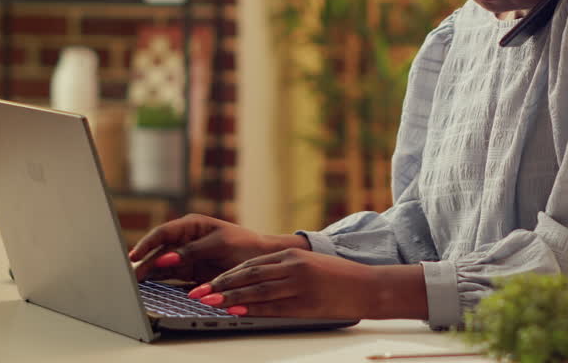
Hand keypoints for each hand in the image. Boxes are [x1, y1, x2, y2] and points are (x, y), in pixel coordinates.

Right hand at [127, 213, 308, 281]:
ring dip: (149, 273)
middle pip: (159, 250)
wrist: (264, 260)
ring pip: (162, 265)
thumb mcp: (219, 244)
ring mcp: (187, 256)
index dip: (146, 243)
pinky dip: (160, 282)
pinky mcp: (191, 272)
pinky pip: (171, 277)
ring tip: (134, 284)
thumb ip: (191, 251)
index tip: (134, 255)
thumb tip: (165, 258)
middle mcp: (186, 239)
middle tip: (129, 275)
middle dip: (144, 261)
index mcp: (192, 224)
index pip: (163, 233)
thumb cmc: (245, 245)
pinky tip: (149, 288)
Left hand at [186, 249, 426, 319]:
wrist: (369, 286)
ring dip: (230, 298)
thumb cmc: (338, 278)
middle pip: (248, 275)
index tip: (207, 283)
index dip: (226, 275)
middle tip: (198, 293)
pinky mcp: (306, 302)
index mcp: (291, 255)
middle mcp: (292, 267)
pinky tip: (237, 312)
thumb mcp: (308, 265)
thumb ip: (283, 269)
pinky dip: (252, 309)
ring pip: (257, 291)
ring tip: (210, 303)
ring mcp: (299, 284)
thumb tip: (253, 281)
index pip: (250, 264)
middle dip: (220, 285)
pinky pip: (273, 307)